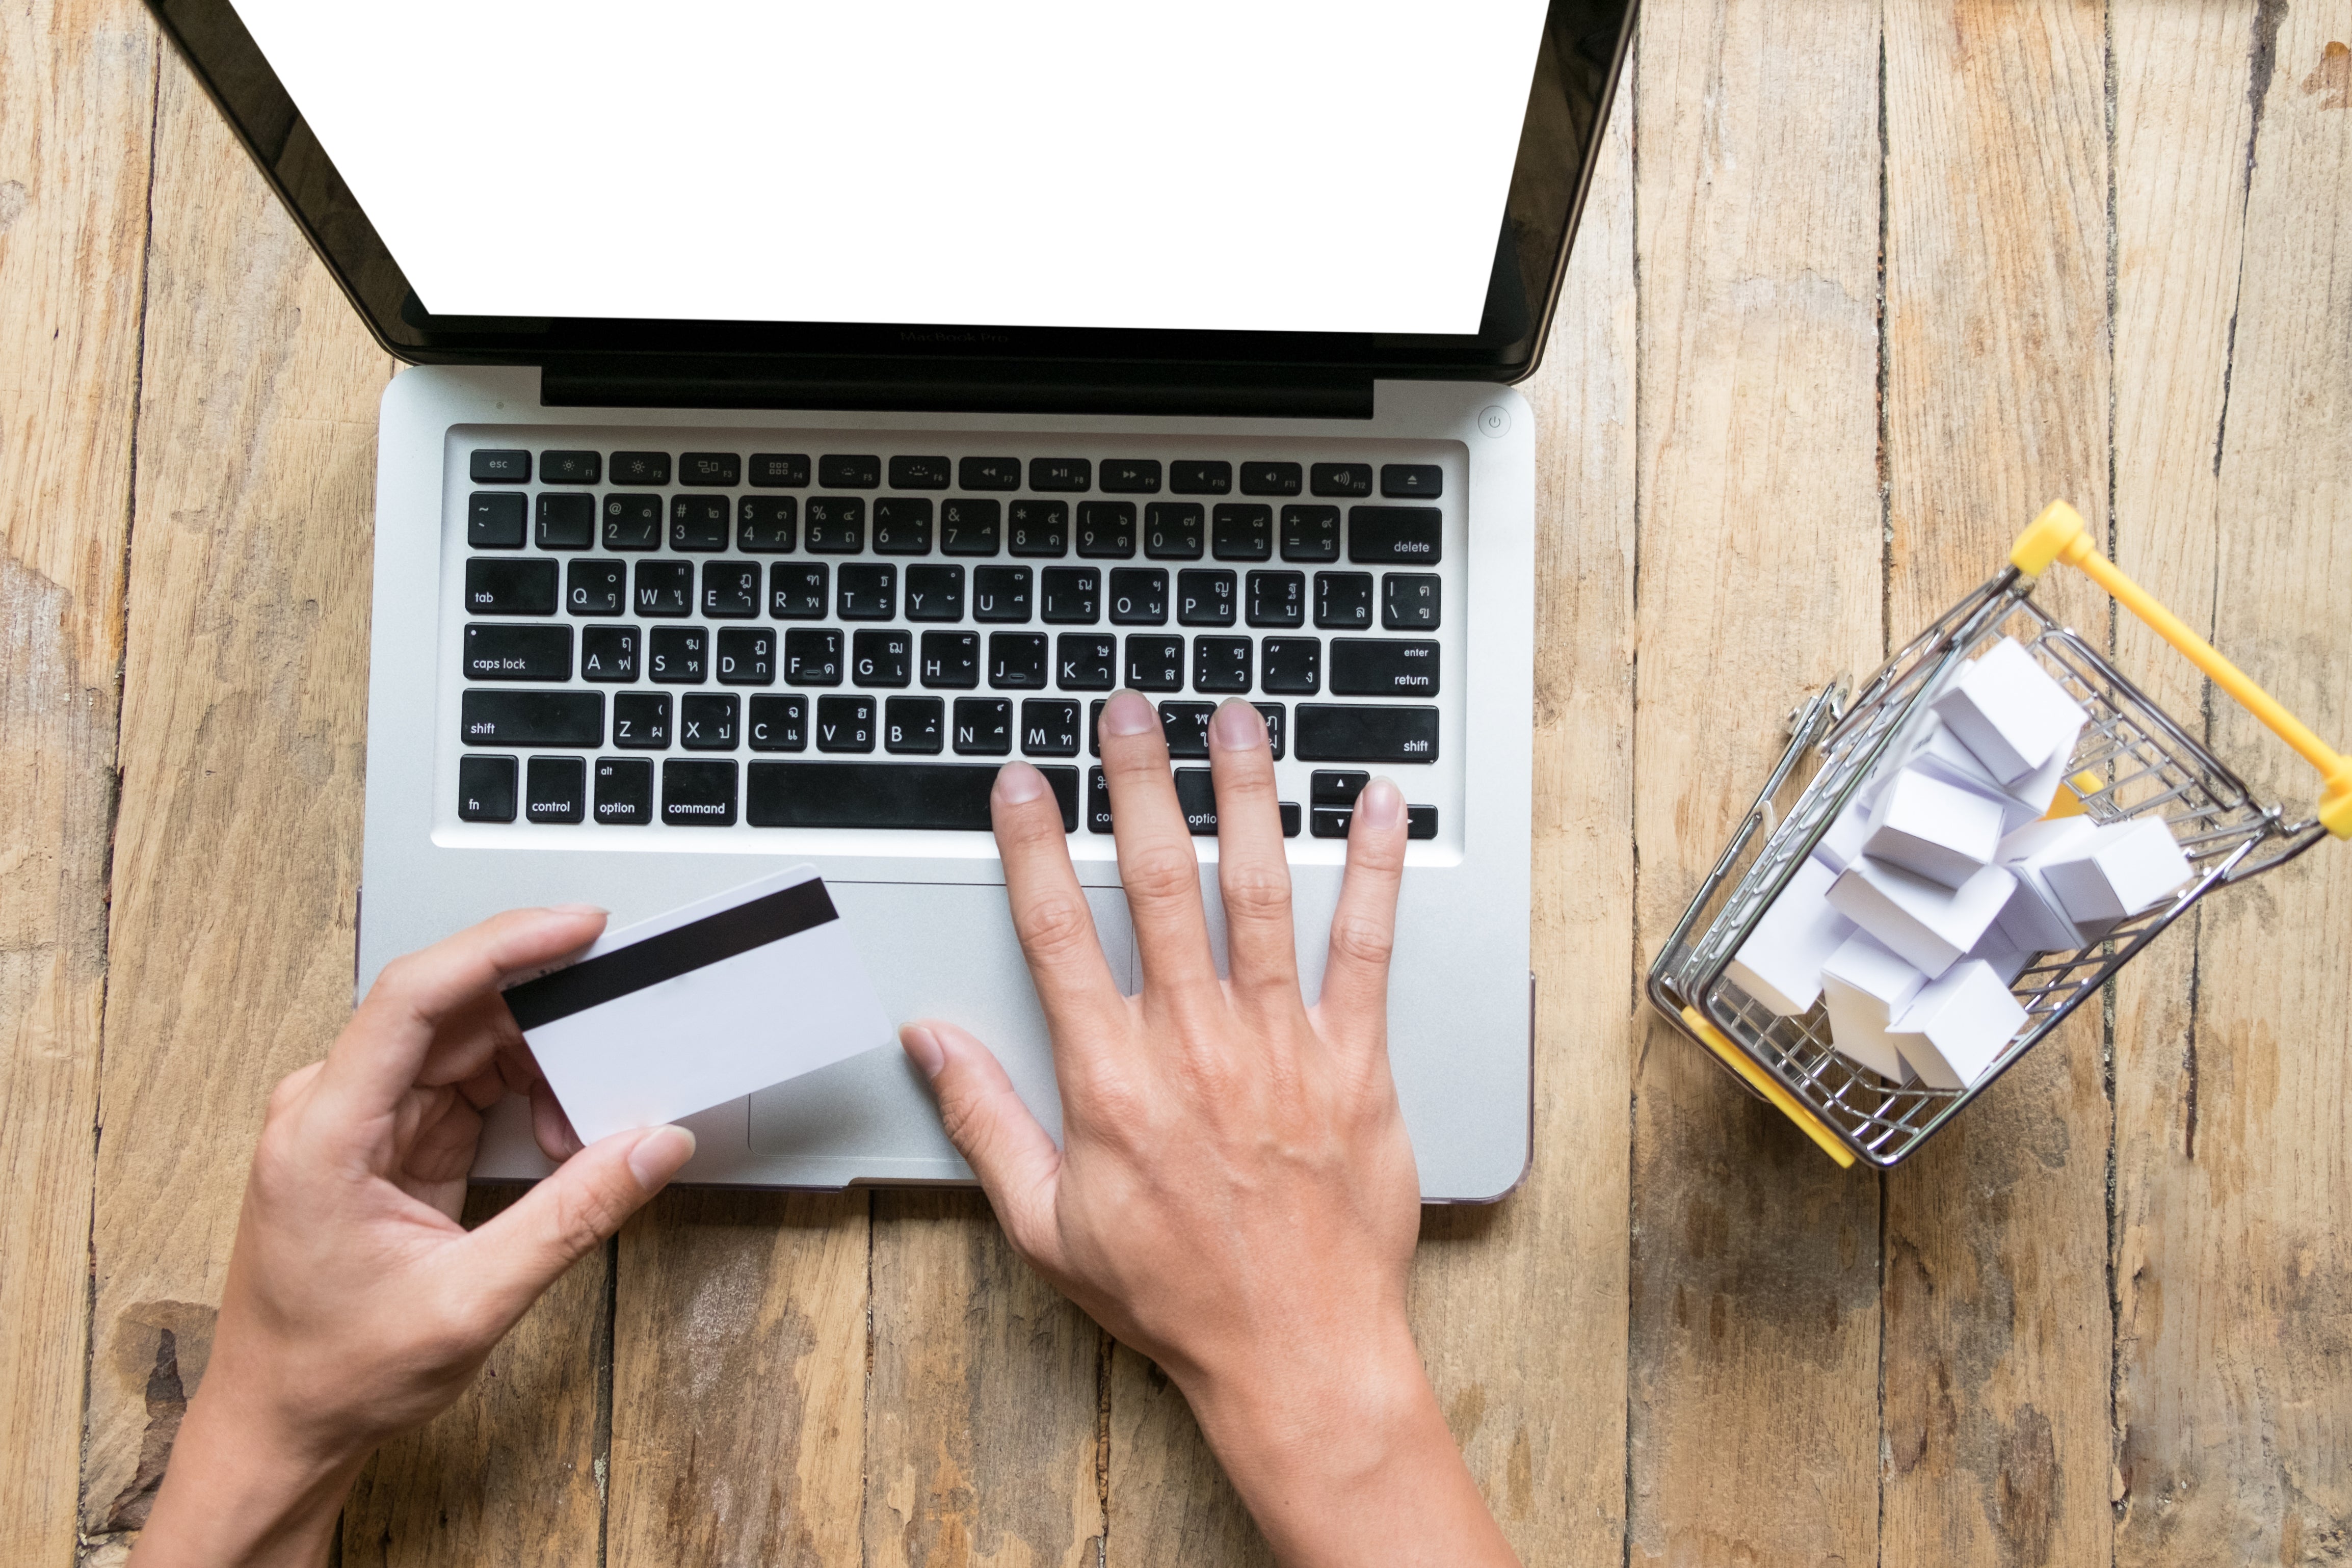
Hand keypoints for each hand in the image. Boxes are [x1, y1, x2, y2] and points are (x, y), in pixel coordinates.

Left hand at [131, 907, 696, 1567]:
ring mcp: (355, 1119)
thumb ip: (571, 1217)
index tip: (578, 927)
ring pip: (464, 1043)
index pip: (414, 995)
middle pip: (450, 1010)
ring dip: (540, 1067)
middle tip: (623, 1025)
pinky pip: (463, 1083)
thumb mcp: (470, 1303)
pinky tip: (558, 1140)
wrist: (280, 1425)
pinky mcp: (383, 1138)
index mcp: (323, 1132)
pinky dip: (522, 1098)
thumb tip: (651, 1147)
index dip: (502, 946)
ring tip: (587, 1125)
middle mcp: (328, 1108)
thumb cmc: (337, 1373)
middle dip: (546, 1016)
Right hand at [902, 692, 1516, 1567]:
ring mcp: (1280, 1049)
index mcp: (1112, 1082)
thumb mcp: (1045, 1224)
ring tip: (1236, 720)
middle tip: (1131, 709)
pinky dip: (1375, 871)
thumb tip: (928, 1044)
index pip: (1059, 936)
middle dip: (1140, 785)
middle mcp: (1195, 1047)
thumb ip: (985, 1121)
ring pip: (1257, 895)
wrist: (1296, 1354)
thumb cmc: (1173, 1295)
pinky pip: (1367, 949)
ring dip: (1245, 798)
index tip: (1020, 782)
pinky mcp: (1355, 1064)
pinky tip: (1376, 803)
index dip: (1032, 848)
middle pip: (1159, 887)